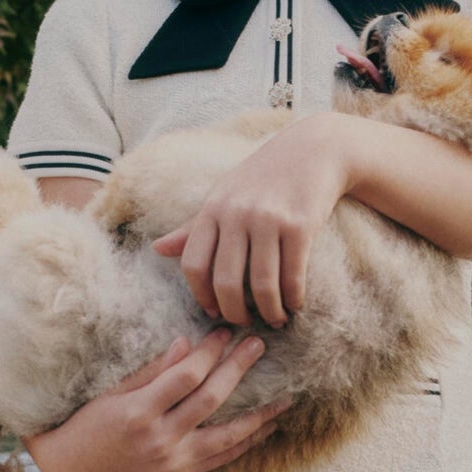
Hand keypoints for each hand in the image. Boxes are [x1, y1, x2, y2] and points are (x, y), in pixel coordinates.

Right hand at [25, 329, 286, 471]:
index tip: (224, 332)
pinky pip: (221, 458)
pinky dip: (245, 443)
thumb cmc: (87, 424)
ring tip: (285, 397)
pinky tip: (265, 428)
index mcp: (139, 413)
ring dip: (259, 415)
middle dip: (238, 369)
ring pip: (227, 436)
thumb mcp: (111, 393)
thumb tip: (186, 344)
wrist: (72, 471)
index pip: (186, 377)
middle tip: (260, 346)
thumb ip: (151, 371)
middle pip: (211, 399)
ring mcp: (172, 461)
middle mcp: (160, 439)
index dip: (209, 352)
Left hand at [154, 113, 353, 329]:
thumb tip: (157, 249)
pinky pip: (293, 275)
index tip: (213, 311)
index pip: (193, 264)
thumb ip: (193, 227)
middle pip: (226, 281)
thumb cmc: (263, 177)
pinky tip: (294, 303)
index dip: (201, 295)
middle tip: (243, 322)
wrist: (314, 149)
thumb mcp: (224, 195)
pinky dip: (293, 298)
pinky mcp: (300, 225)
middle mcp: (237, 214)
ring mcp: (269, 219)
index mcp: (213, 209)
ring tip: (275, 319)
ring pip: (262, 284)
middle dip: (234, 312)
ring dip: (269, 311)